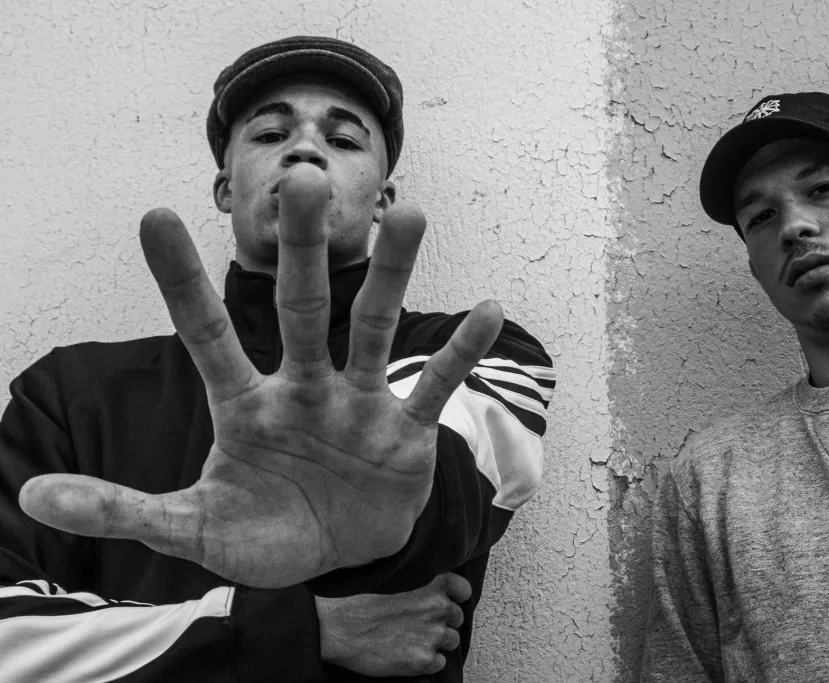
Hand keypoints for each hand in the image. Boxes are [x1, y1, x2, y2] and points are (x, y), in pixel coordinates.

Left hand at [18, 164, 504, 586]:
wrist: (340, 555)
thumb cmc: (265, 533)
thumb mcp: (192, 528)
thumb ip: (123, 510)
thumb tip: (31, 498)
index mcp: (246, 406)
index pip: (209, 335)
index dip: (182, 282)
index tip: (155, 215)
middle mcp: (305, 390)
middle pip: (302, 310)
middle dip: (301, 250)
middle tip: (303, 180)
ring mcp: (359, 405)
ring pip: (376, 329)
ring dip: (393, 274)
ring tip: (410, 214)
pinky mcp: (406, 432)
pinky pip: (436, 387)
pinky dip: (462, 353)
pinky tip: (487, 310)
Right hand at [317, 572, 471, 676]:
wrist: (334, 625)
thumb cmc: (355, 598)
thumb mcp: (392, 574)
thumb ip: (416, 578)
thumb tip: (424, 584)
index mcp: (432, 581)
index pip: (462, 589)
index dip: (452, 597)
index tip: (442, 602)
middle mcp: (438, 607)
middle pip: (456, 617)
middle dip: (441, 620)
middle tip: (419, 624)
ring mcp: (433, 634)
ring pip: (451, 640)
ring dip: (436, 641)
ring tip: (411, 640)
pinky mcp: (423, 660)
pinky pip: (439, 663)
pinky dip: (427, 661)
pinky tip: (407, 655)